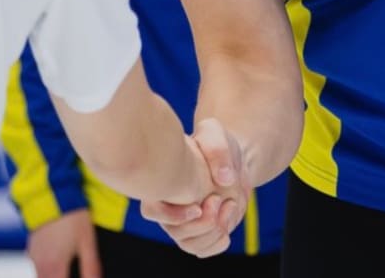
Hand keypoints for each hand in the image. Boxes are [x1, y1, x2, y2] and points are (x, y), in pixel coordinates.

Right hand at [25, 209, 100, 277]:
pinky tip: (60, 264)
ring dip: (54, 276)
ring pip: (42, 277)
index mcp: (53, 268)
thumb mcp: (87, 242)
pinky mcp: (31, 246)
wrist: (52, 191)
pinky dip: (48, 271)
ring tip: (67, 271)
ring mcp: (32, 255)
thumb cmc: (72, 216)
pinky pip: (38, 267)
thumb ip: (91, 268)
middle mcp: (39, 265)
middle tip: (71, 274)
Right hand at [139, 118, 246, 257]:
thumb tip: (223, 179)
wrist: (232, 160)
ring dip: (213, 232)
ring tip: (228, 205)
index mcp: (162, 184)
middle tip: (218, 200)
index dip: (172, 216)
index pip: (152, 211)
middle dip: (201, 224)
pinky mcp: (200, 231)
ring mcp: (183, 221)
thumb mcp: (215, 133)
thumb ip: (217, 149)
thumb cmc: (215, 142)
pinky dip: (218, 242)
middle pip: (175, 232)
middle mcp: (167, 206)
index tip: (198, 206)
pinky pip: (202, 249)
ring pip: (188, 244)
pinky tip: (228, 218)